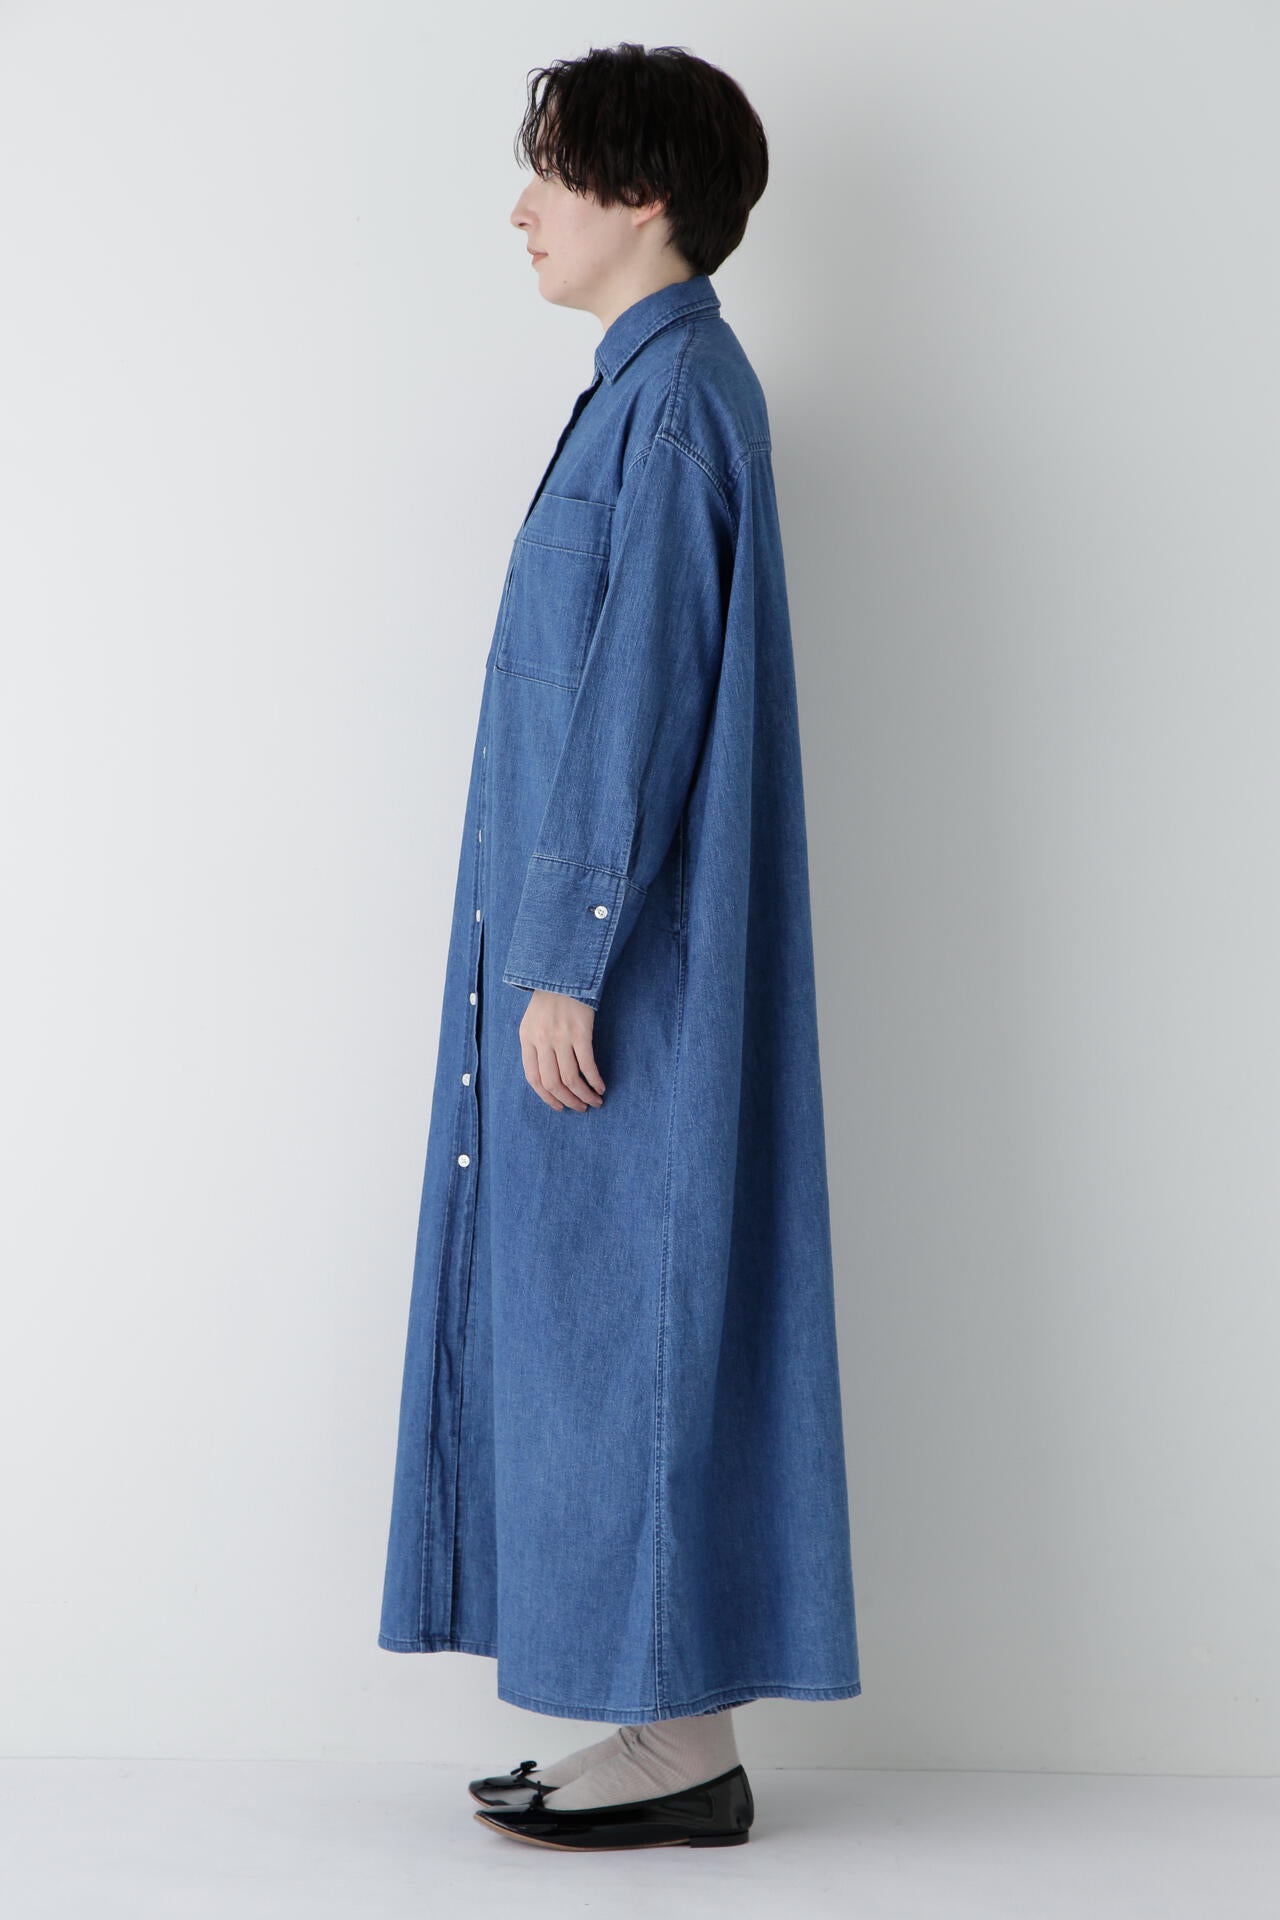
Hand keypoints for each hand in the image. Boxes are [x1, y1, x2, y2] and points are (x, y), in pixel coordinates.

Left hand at [518, 989, 605, 1111]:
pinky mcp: (581, 1032)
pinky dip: (594, 1080)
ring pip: (571, 1078)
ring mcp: (561, 1036)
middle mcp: (542, 1040)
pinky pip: (587, 1064)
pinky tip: (600, 1087)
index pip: (533, 1078)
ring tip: (594, 1102)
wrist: (565, 970)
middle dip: (567, 1101)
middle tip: (580, 1108)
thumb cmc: (551, 998)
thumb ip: (536, 1046)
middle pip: (552, 1082)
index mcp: (527, 1039)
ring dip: (583, 1095)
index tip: (559, 1107)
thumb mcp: (533, 1021)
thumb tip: (547, 1077)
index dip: (546, 1097)